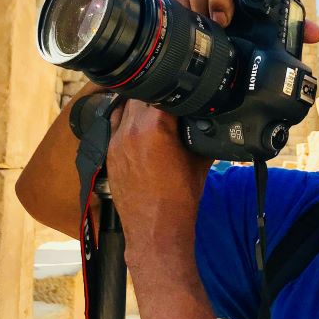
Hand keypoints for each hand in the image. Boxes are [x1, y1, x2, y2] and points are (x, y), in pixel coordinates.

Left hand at [106, 99, 211, 267]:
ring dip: (139, 103)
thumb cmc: (180, 200)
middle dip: (157, 93)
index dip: (177, 87)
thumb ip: (201, 132)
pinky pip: (115, 124)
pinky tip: (142, 128)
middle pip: (141, 93)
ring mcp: (116, 141)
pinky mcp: (109, 153)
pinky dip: (128, 121)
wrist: (156, 231)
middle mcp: (130, 130)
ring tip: (156, 110)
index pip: (163, 90)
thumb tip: (208, 116)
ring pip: (124, 105)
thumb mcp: (200, 160)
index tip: (186, 89)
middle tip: (173, 99)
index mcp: (154, 128)